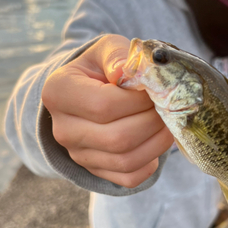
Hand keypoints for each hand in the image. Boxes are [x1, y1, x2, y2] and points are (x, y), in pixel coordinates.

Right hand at [41, 34, 173, 187]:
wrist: (90, 92)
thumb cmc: (101, 68)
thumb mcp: (107, 50)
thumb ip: (118, 55)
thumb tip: (128, 72)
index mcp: (59, 93)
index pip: (104, 105)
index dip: (138, 101)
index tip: (154, 90)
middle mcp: (63, 129)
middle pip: (118, 138)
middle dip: (152, 123)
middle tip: (167, 107)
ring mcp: (78, 154)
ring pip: (126, 160)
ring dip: (157, 143)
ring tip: (166, 123)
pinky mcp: (95, 170)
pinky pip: (129, 178)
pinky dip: (150, 163)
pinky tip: (154, 141)